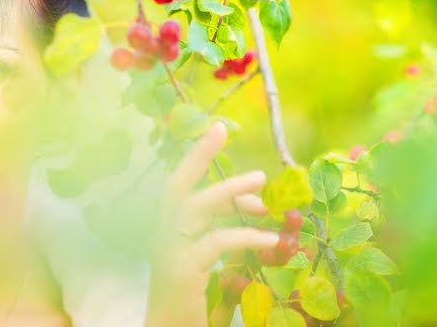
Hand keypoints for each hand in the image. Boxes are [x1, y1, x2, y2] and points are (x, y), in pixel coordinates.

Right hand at [144, 122, 277, 326]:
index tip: (218, 133)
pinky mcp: (183, 271)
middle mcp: (165, 236)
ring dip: (228, 190)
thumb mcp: (213, 265)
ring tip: (261, 183)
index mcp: (170, 232)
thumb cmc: (193, 306)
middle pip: (177, 186)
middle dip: (197, 155)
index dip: (195, 156)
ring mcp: (171, 252)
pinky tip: (272, 240)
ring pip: (195, 206)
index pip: (179, 186)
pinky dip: (247, 236)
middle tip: (221, 130)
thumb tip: (260, 214)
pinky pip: (217, 241)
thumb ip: (229, 239)